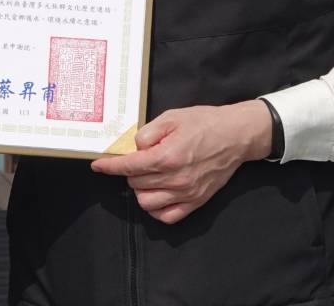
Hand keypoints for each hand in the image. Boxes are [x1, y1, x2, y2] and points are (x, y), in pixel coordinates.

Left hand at [89, 101, 271, 224]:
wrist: (236, 136)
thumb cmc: (204, 123)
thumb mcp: (172, 117)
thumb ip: (148, 133)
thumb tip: (134, 149)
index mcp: (167, 156)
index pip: (129, 167)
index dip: (109, 166)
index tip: (98, 166)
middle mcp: (176, 178)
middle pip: (136, 184)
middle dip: (129, 172)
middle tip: (135, 161)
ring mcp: (186, 193)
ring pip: (147, 203)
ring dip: (140, 190)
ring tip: (146, 177)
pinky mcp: (196, 201)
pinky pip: (168, 216)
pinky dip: (156, 209)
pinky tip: (156, 195)